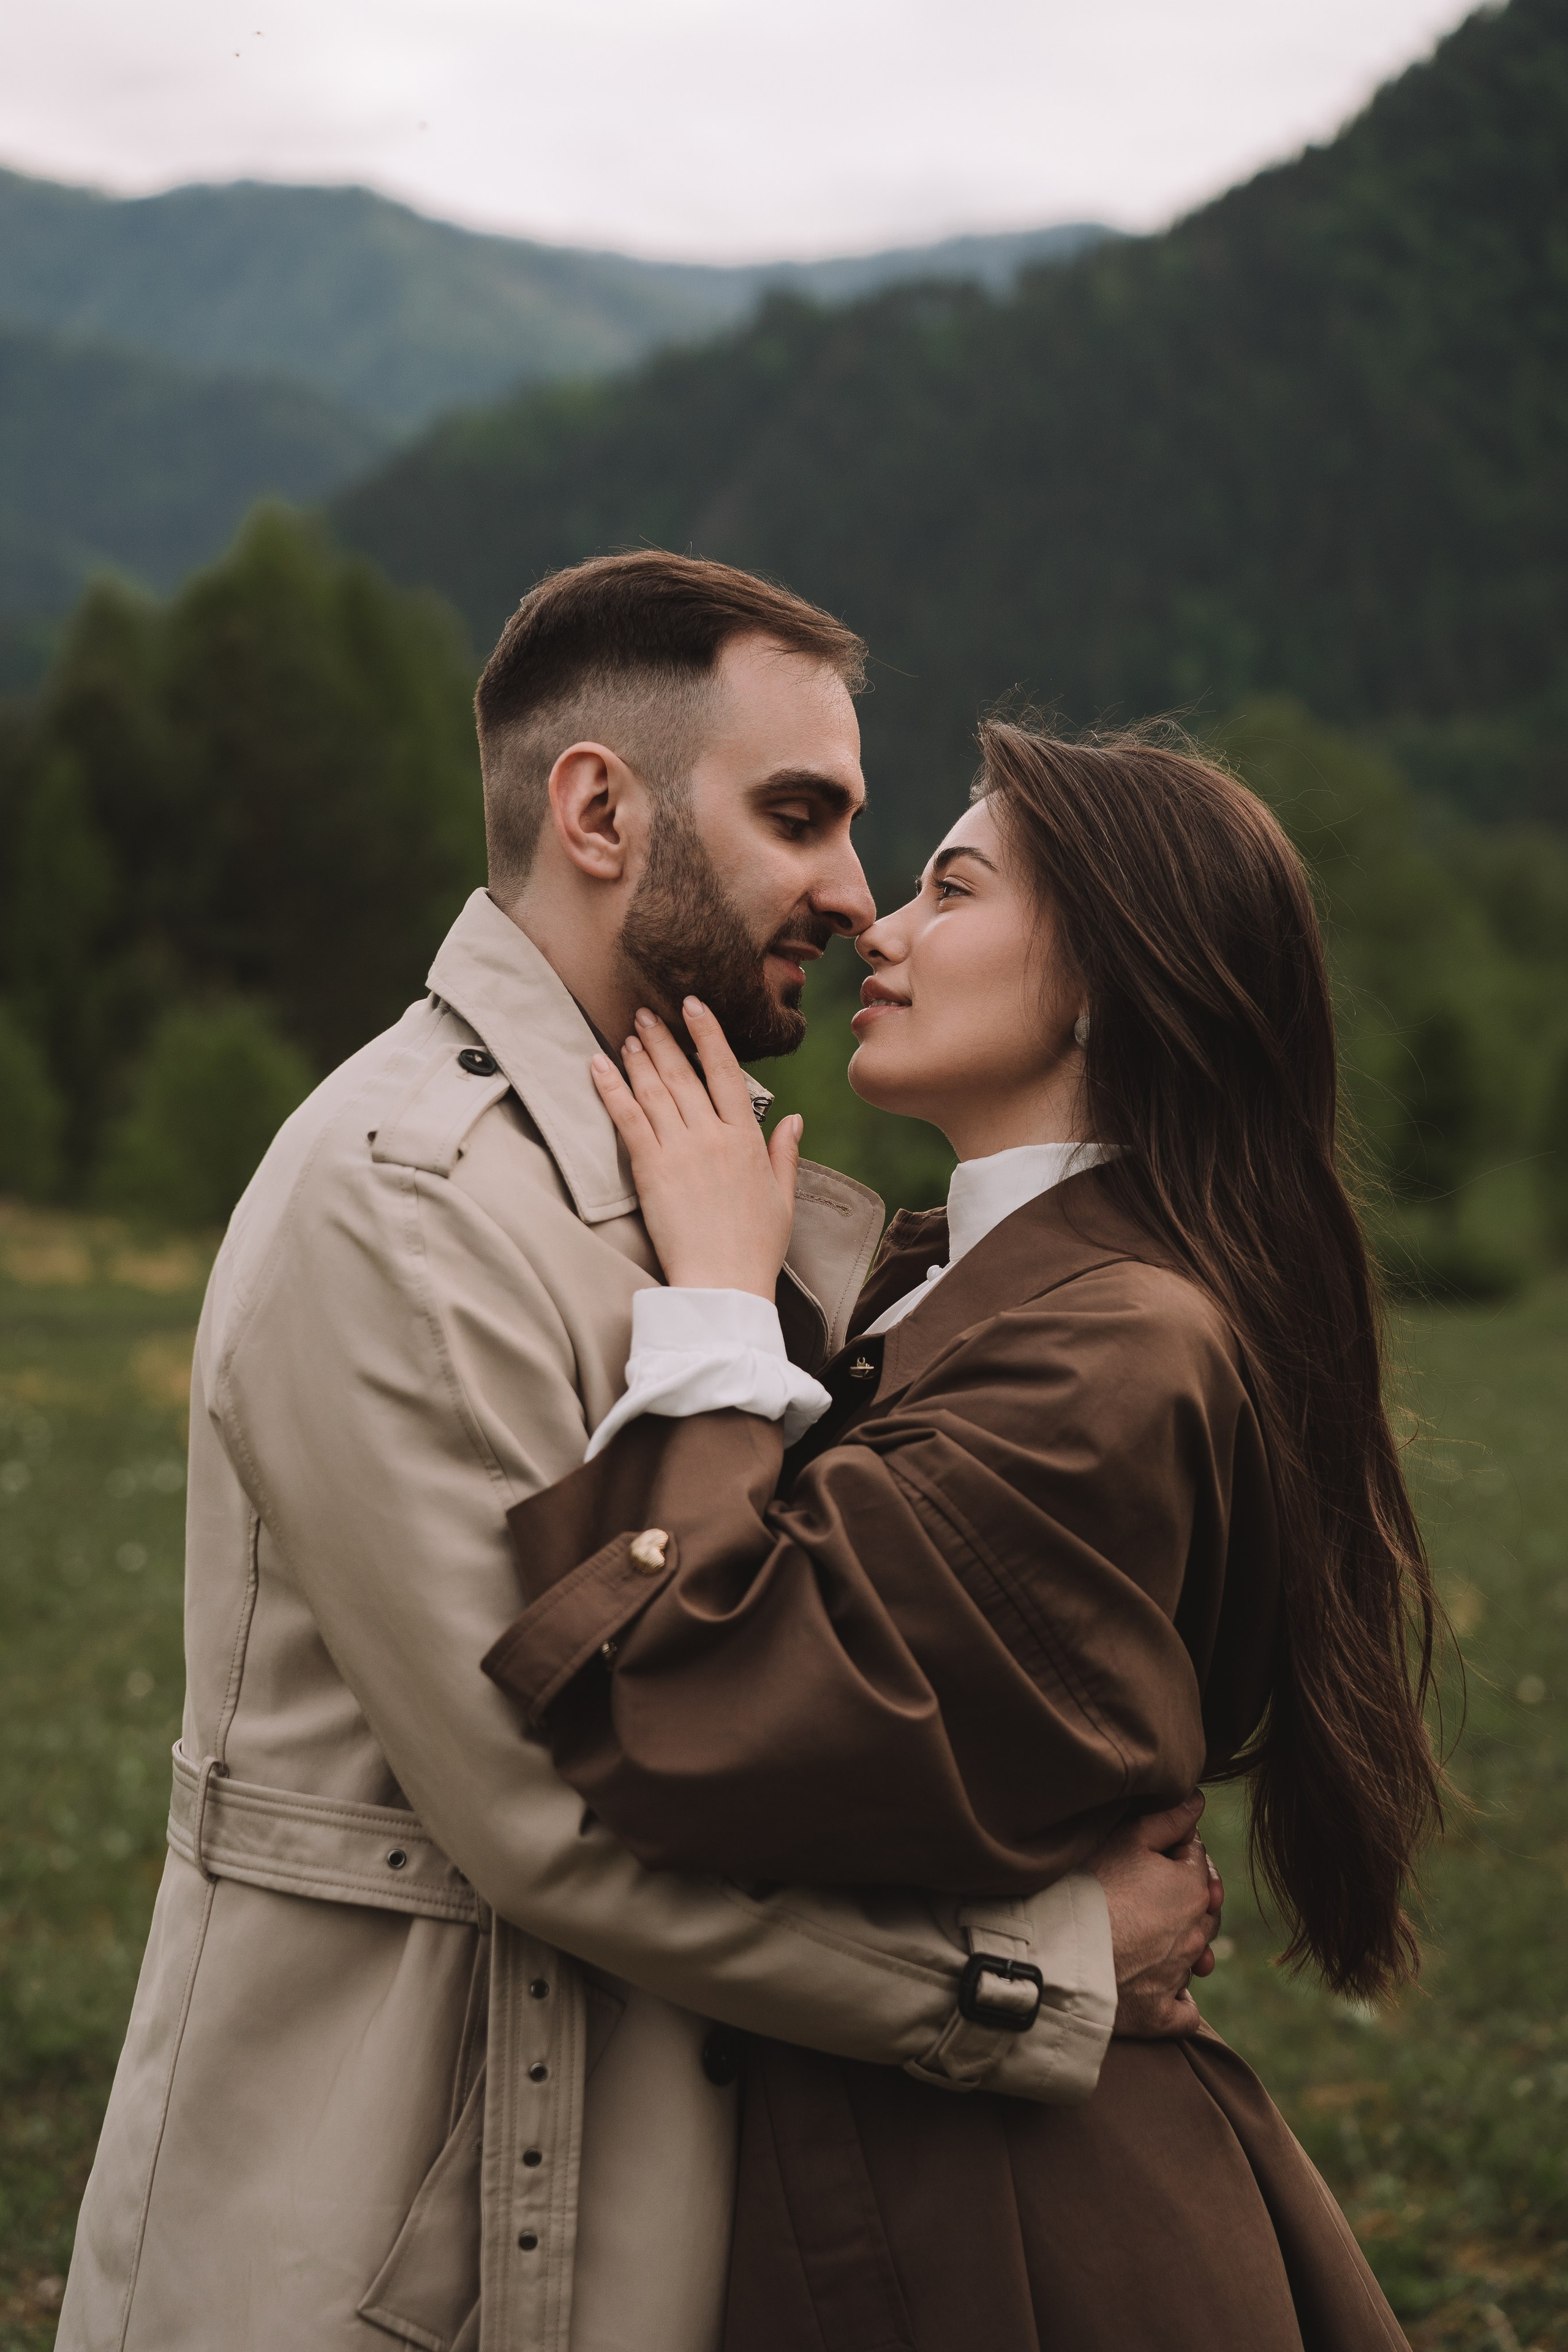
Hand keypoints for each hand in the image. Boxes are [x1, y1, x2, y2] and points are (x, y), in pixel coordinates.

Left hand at [590, 999, 801, 1297]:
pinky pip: (628, 1118)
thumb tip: (792, 1119)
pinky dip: (611, 1088)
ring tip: (626, 1033)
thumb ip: (784, 1154)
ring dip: (638, 1057)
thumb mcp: (783, 1198)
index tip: (694, 1006)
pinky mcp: (651, 1169)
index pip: (727, 1072)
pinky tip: (598, 1065)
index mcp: (747, 1140)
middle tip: (644, 1013)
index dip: (708, 1035)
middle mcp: (713, 1136)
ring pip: (655, 1090)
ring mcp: (681, 1150)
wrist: (724, 1284)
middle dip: (663, 1039)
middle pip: (684, 1074)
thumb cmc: (755, 1249)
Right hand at [1089, 1793, 1223, 2038]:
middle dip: (1185, 1898)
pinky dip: (1177, 2001)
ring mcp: (1179, 1977)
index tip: (1151, 1849)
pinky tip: (1161, 1989)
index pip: (1197, 1860)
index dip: (1177, 1849)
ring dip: (1181, 1945)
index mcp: (1193, 1889)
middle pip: (1203, 1910)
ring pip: (1194, 1956)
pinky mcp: (1161, 2015)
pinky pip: (1183, 2011)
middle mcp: (1196, 1934)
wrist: (1061, 1953)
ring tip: (1147, 1935)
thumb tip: (1198, 1802)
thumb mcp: (1127, 1839)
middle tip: (1149, 1890)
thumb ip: (1168, 1819)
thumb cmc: (1090, 1887)